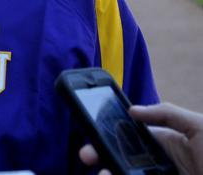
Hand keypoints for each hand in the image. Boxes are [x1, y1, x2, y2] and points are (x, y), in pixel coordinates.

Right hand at [79, 102, 202, 174]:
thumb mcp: (199, 127)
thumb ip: (167, 113)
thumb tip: (132, 110)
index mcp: (164, 145)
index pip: (128, 138)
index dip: (107, 136)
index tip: (91, 135)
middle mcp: (157, 167)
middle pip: (121, 161)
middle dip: (101, 157)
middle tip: (87, 157)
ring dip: (110, 172)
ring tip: (103, 174)